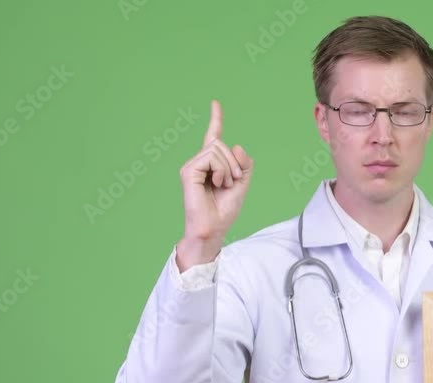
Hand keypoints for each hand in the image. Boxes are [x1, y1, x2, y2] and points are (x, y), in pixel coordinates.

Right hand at [176, 100, 253, 267]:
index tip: (215, 103)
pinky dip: (221, 170)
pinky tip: (218, 183)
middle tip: (233, 181)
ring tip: (224, 185)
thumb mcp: (242, 184)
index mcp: (211, 165)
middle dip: (235, 162)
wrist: (213, 228)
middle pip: (221, 144)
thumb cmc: (224, 210)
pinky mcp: (188, 172)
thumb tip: (236, 145)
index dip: (215, 119)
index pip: (213, 137)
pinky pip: (210, 157)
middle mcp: (199, 162)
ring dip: (229, 167)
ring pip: (217, 149)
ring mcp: (192, 166)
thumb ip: (244, 164)